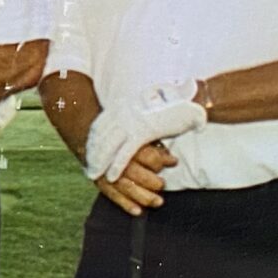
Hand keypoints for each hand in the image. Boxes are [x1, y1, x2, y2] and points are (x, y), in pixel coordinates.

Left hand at [83, 79, 205, 184]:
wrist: (190, 101)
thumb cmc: (172, 105)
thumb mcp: (146, 106)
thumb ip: (135, 113)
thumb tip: (128, 120)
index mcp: (123, 104)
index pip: (100, 124)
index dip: (92, 139)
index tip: (87, 149)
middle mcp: (123, 111)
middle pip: (99, 136)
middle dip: (91, 153)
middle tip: (87, 166)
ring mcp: (131, 121)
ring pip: (107, 146)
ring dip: (98, 162)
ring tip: (94, 174)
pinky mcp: (143, 132)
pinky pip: (124, 153)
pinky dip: (115, 166)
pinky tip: (110, 177)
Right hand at [96, 142, 176, 214]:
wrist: (92, 139)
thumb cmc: (122, 138)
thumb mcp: (137, 134)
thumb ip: (152, 144)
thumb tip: (170, 157)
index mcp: (126, 144)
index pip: (146, 154)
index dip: (161, 160)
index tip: (173, 162)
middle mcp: (114, 159)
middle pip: (135, 172)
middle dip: (151, 181)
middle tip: (163, 184)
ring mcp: (106, 172)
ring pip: (125, 186)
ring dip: (143, 196)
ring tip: (158, 202)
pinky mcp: (100, 183)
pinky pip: (113, 195)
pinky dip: (126, 204)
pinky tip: (138, 211)